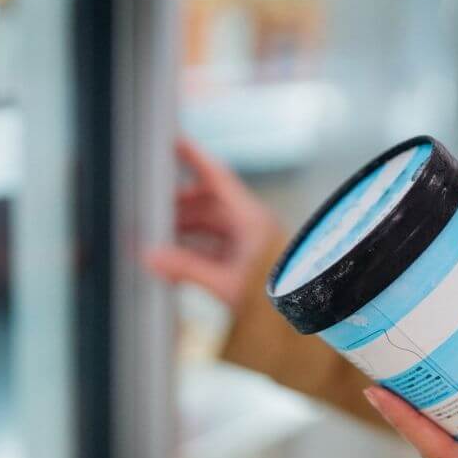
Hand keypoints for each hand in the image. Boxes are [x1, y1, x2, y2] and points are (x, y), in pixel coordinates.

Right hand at [144, 138, 280, 308]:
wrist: (305, 316)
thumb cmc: (277, 299)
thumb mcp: (227, 284)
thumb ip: (187, 270)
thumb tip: (152, 258)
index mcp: (252, 220)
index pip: (218, 178)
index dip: (195, 158)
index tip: (175, 141)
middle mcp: (252, 226)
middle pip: (209, 204)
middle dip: (180, 207)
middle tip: (152, 209)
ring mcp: (250, 244)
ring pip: (211, 227)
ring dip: (185, 232)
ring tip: (158, 238)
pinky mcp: (247, 262)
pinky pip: (215, 248)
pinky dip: (194, 252)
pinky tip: (175, 262)